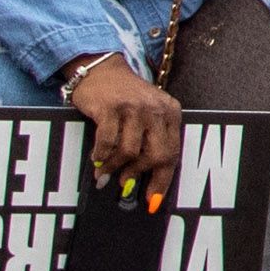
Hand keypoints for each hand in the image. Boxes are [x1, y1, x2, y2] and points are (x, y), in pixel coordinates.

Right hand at [63, 52, 182, 195]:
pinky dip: (101, 155)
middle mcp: (156, 109)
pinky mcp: (111, 107)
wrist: (102, 70)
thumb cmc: (126, 99)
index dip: (162, 180)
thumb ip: (152, 142)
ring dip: (115, 167)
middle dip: (138, 174)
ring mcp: (134, 108)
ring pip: (130, 152)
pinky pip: (107, 142)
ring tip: (105, 171)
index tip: (151, 201)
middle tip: (124, 183)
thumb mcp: (148, 115)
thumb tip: (145, 183)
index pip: (172, 153)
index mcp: (170, 113)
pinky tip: (97, 157)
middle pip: (156, 155)